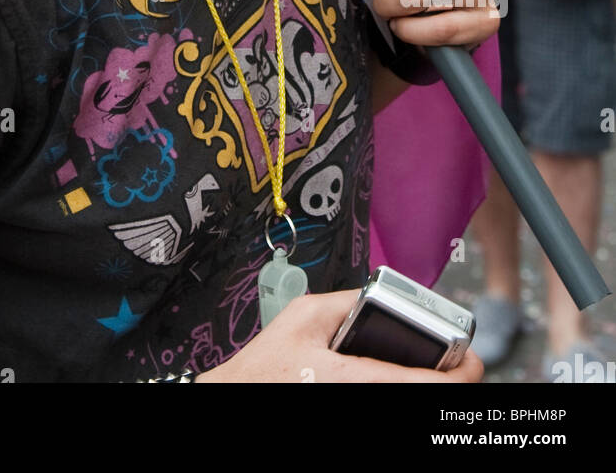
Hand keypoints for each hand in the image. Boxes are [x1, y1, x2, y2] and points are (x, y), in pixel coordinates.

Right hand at [194, 291, 483, 382]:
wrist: (237, 398)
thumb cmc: (265, 367)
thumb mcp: (304, 316)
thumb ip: (349, 300)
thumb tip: (383, 294)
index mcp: (358, 379)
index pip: (433, 385)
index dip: (464, 372)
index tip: (472, 360)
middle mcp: (365, 398)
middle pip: (429, 398)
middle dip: (442, 377)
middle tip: (443, 361)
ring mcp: (362, 408)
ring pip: (411, 401)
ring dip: (419, 385)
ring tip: (414, 367)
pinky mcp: (357, 416)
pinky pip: (391, 402)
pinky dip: (397, 388)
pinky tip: (389, 376)